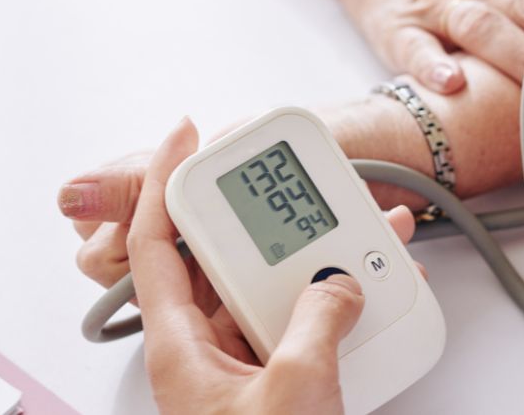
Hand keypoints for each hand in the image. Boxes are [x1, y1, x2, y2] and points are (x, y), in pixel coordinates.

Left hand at [96, 118, 419, 413]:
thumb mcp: (297, 392)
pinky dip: (330, 302)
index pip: (156, 244)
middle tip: (283, 177)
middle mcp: (203, 353)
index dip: (161, 182)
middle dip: (257, 215)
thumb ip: (318, 322)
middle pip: (219, 259)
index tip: (182, 135)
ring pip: (266, 290)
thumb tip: (336, 285)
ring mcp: (242, 370)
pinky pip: (298, 325)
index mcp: (178, 348)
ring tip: (352, 224)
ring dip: (308, 258)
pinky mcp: (278, 387)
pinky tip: (368, 284)